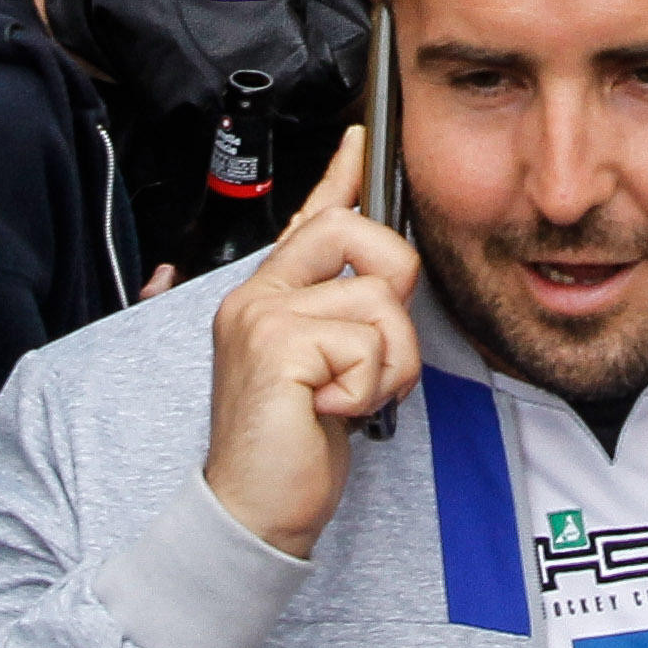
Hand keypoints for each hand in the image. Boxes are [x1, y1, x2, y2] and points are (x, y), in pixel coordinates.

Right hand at [202, 125, 421, 557]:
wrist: (253, 510)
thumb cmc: (288, 447)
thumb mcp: (322, 372)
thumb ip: (337, 321)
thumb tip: (375, 281)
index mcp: (267, 299)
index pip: (308, 221)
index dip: (339, 177)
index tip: (362, 138)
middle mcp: (257, 298)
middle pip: (353, 232)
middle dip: (393, 284)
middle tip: (377, 348)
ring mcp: (263, 319)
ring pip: (378, 302)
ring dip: (388, 364)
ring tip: (348, 398)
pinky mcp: (278, 349)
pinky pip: (368, 345)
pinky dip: (369, 389)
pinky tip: (331, 411)